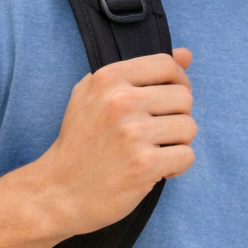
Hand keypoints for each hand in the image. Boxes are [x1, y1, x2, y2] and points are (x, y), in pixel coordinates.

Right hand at [32, 48, 195, 237]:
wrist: (58, 192)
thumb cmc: (78, 143)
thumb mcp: (93, 95)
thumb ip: (139, 71)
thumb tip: (187, 55)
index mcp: (109, 79)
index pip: (166, 64)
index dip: (178, 80)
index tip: (170, 99)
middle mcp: (122, 101)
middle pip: (184, 96)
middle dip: (176, 116)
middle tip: (156, 133)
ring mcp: (134, 133)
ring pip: (189, 126)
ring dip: (178, 143)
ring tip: (154, 151)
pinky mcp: (145, 164)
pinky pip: (187, 155)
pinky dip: (176, 166)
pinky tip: (155, 170)